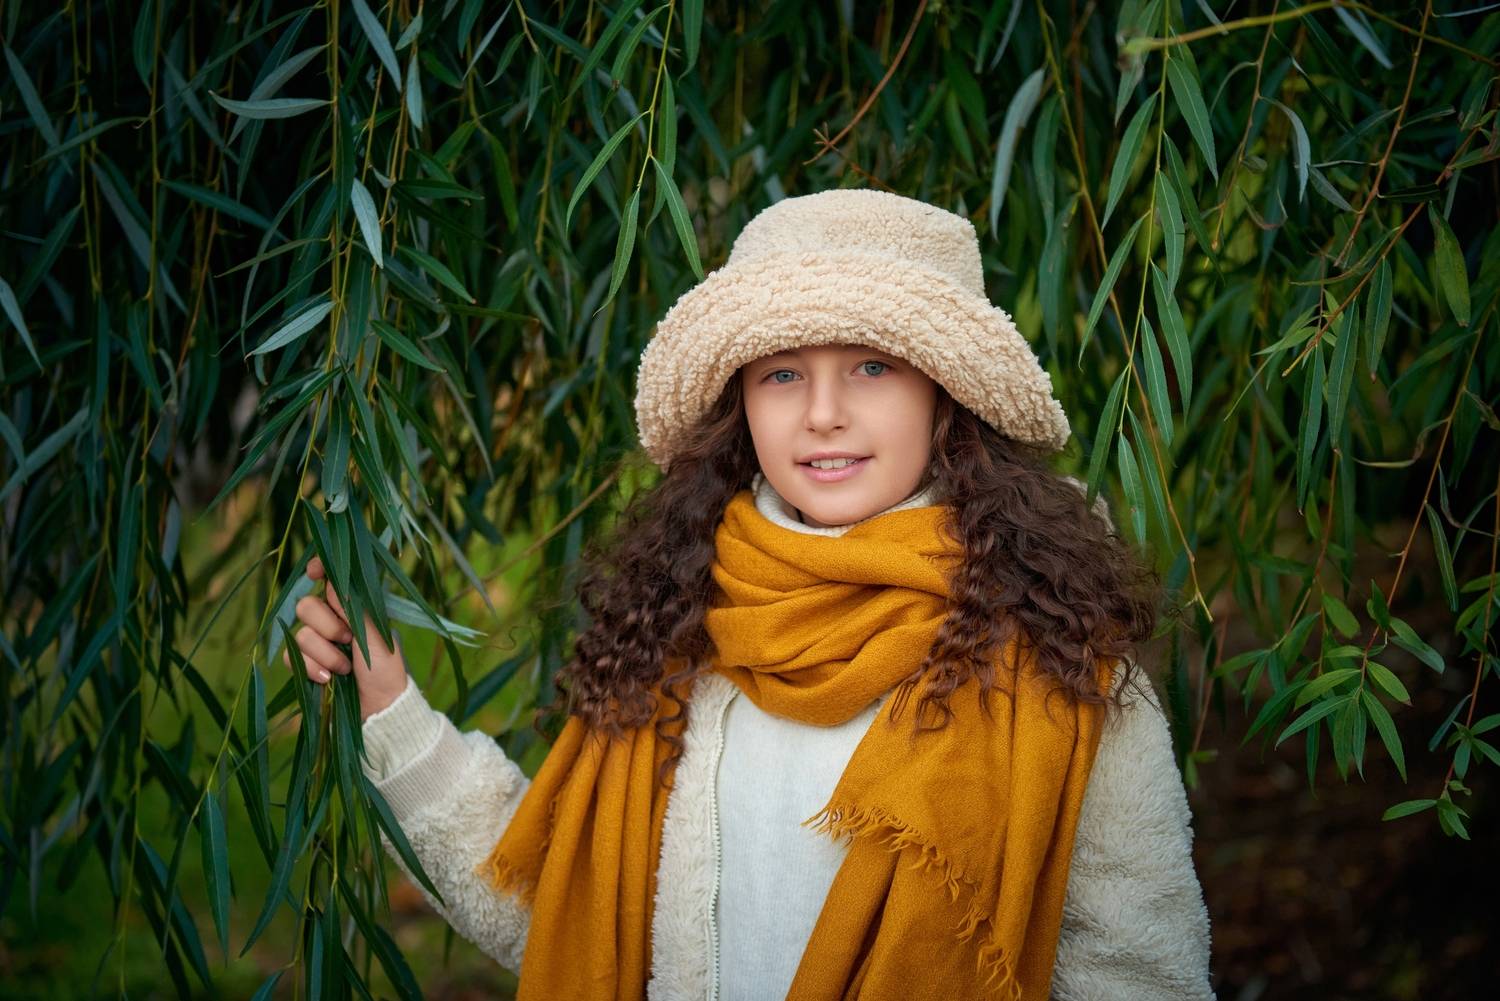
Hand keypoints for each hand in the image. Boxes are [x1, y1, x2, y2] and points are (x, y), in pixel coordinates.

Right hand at [284, 556, 410, 721]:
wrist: (380, 708)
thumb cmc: (386, 669)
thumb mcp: (375, 633)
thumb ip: (354, 606)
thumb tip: (335, 580)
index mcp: (353, 608)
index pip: (330, 579)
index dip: (319, 569)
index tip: (314, 573)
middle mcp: (333, 621)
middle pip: (306, 606)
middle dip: (327, 625)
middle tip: (348, 640)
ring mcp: (318, 644)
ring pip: (300, 634)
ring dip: (324, 653)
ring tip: (345, 668)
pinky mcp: (305, 665)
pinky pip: (292, 658)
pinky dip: (311, 668)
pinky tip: (328, 679)